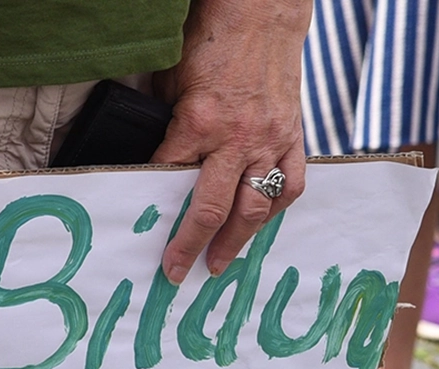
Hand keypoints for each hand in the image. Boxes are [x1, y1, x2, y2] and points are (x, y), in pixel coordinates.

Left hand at [151, 0, 310, 283]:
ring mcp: (269, 140)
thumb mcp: (172, 81)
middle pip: (211, 209)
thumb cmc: (211, 42)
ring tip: (220, 263)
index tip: (144, 236)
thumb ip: (165, 124)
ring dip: (235, 242)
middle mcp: (236, 139)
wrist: (263, 12)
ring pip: (253, 207)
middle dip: (191, 246)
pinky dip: (274, 210)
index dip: (155, 210)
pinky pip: (288, 185)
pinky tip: (259, 225)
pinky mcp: (293, 136)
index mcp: (198, 123)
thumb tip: (152, 162)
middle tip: (177, 273)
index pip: (167, 179)